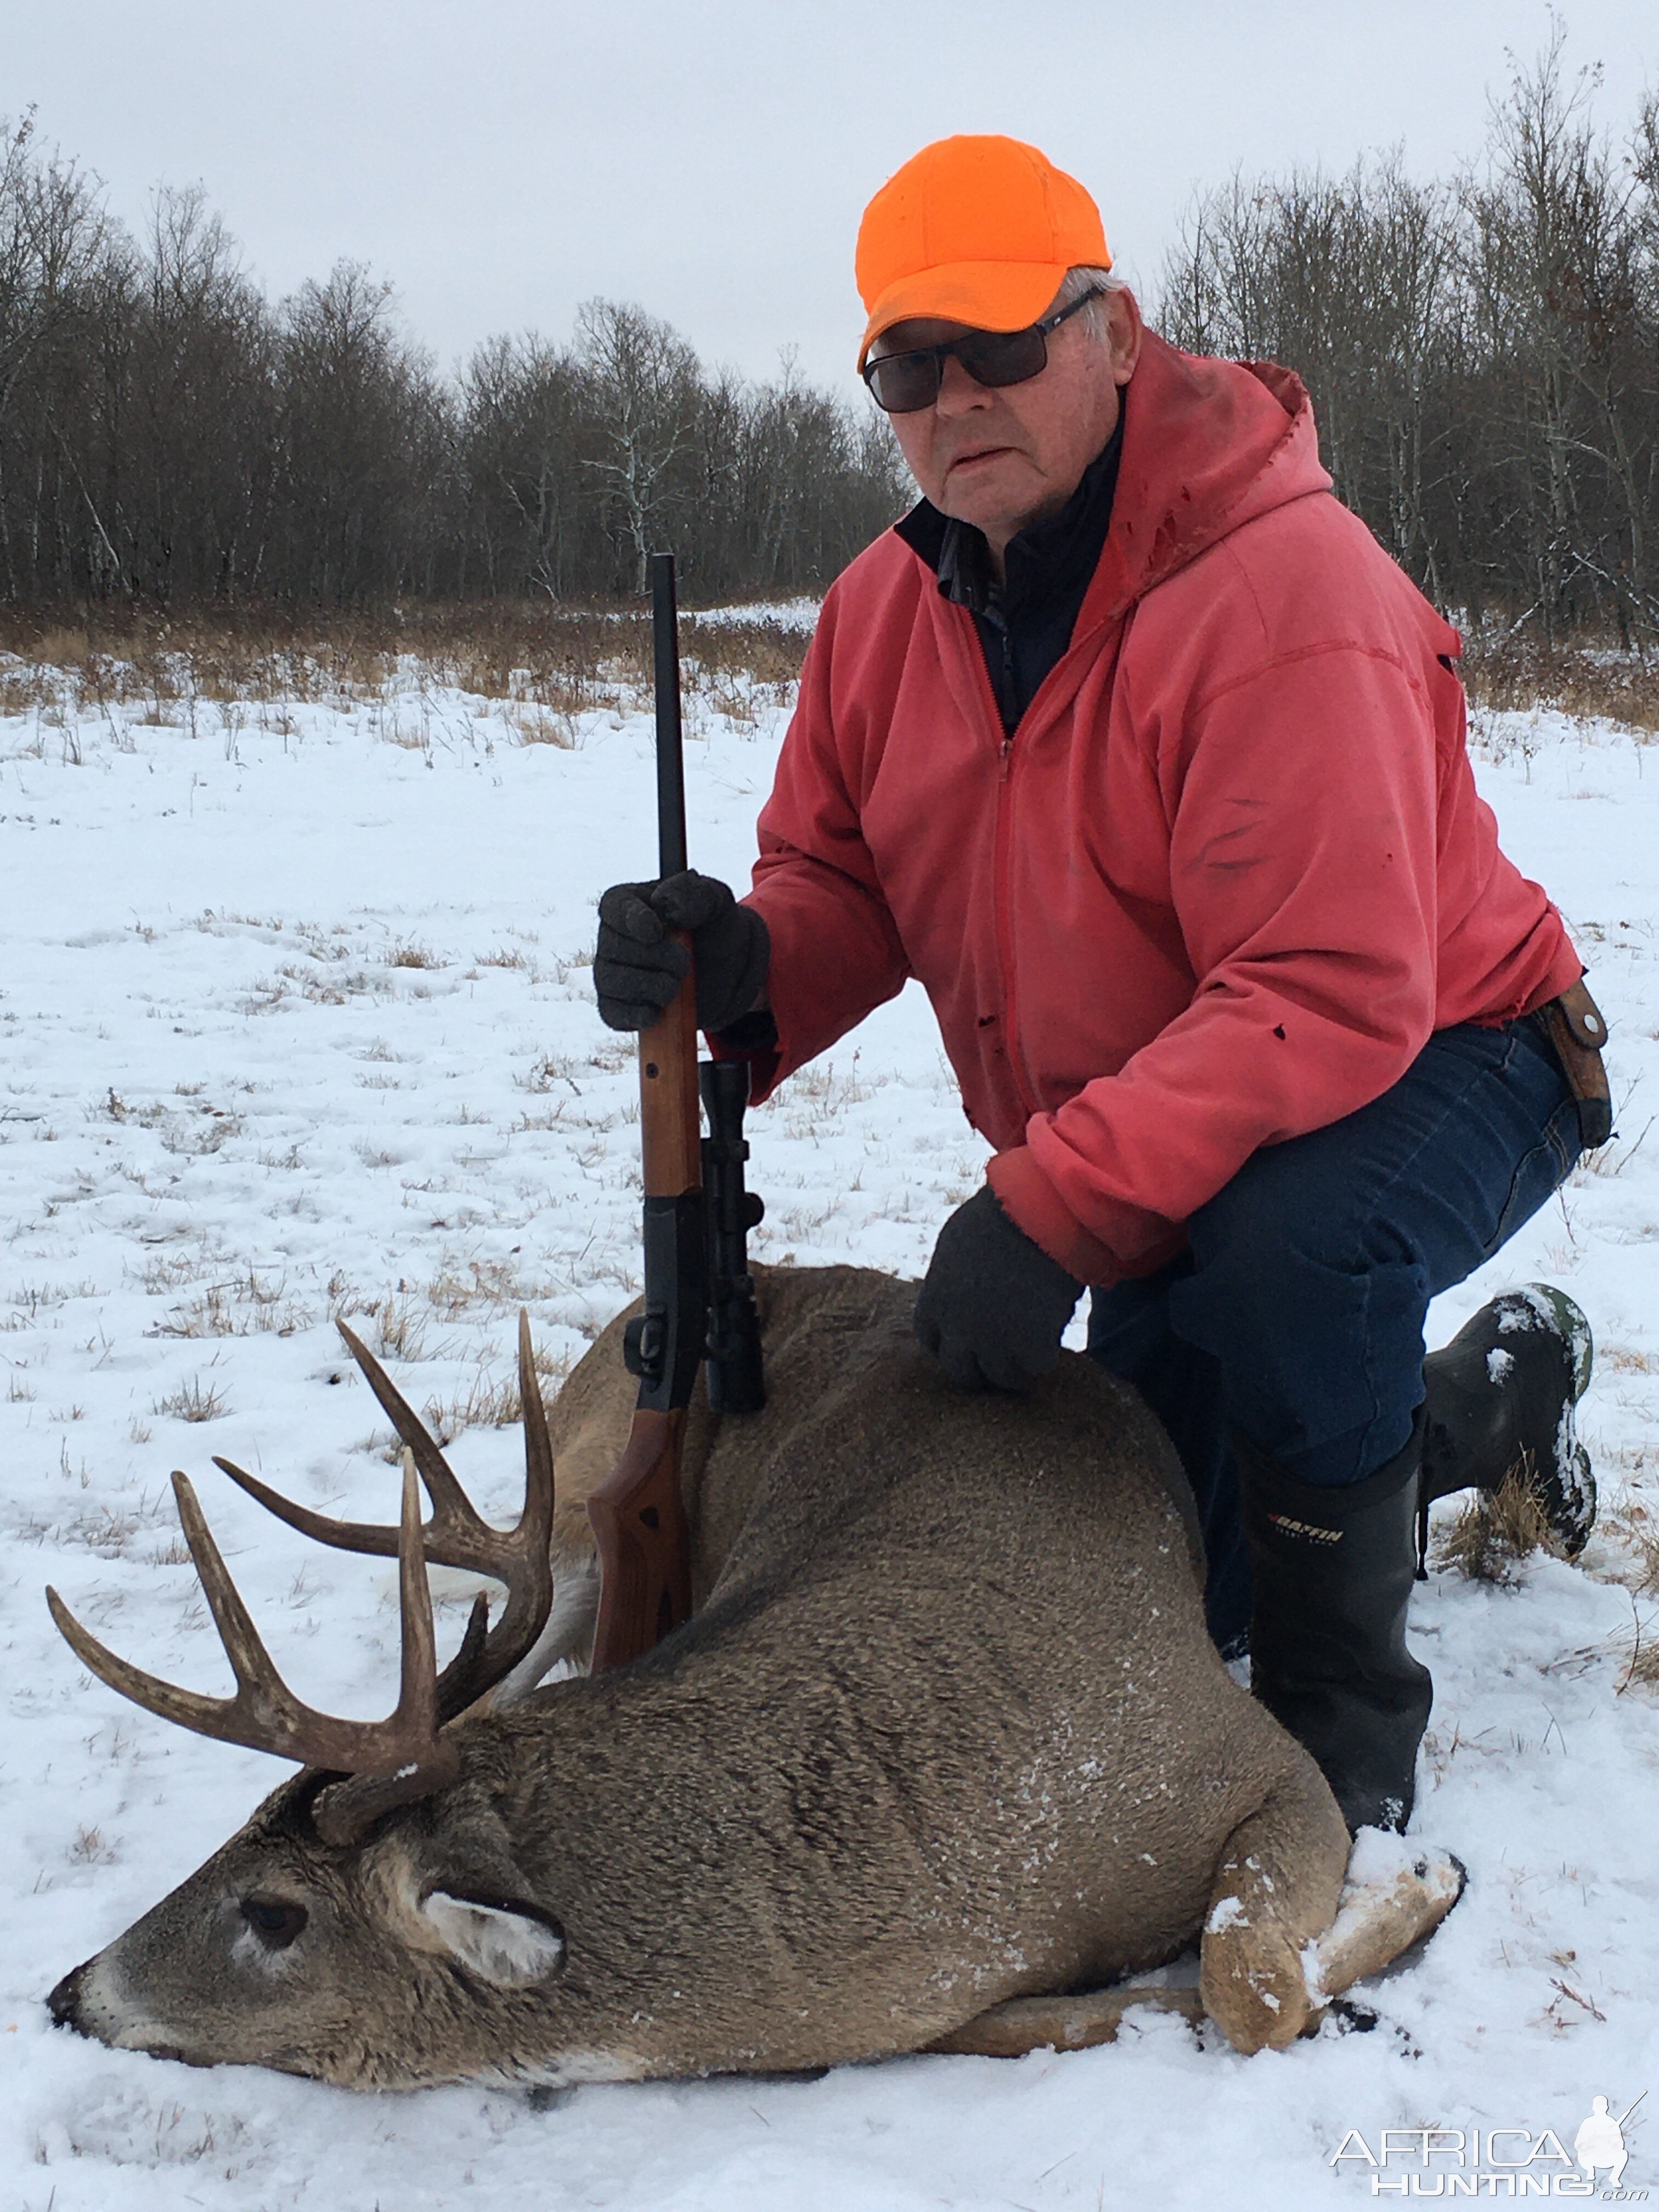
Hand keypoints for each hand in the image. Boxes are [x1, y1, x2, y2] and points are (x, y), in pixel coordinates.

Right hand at [593, 870, 769, 1032]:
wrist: (729, 971)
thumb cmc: (715, 927)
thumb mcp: (715, 901)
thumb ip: (692, 893)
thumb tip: (665, 902)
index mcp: (630, 903)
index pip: (613, 907)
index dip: (631, 920)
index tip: (655, 932)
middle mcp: (613, 937)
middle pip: (614, 947)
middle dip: (654, 958)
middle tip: (685, 962)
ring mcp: (612, 972)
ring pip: (612, 982)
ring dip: (650, 986)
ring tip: (677, 985)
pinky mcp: (620, 1005)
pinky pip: (612, 1013)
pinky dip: (635, 1015)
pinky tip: (657, 1013)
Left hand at [914, 1184, 1083, 1390]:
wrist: (1036, 1214)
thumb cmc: (998, 1214)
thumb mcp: (956, 1244)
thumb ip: (951, 1276)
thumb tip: (955, 1288)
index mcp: (935, 1300)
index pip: (930, 1340)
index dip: (949, 1343)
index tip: (966, 1339)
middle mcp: (958, 1328)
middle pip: (961, 1370)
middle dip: (979, 1367)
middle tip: (999, 1357)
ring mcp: (994, 1341)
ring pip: (1001, 1377)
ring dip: (1015, 1367)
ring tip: (1029, 1353)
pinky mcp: (1030, 1345)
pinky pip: (1036, 1367)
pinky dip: (1045, 1357)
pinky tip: (1051, 1341)